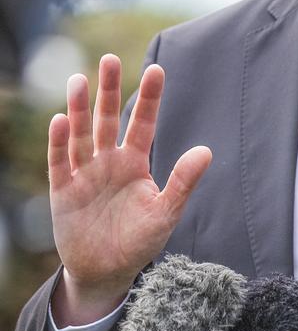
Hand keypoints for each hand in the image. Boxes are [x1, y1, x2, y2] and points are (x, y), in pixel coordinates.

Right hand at [49, 54, 211, 324]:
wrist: (107, 272)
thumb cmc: (140, 241)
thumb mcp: (165, 212)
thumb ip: (182, 182)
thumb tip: (206, 150)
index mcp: (135, 162)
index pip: (142, 122)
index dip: (149, 98)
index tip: (157, 70)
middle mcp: (108, 161)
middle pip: (106, 119)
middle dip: (108, 90)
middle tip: (110, 59)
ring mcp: (84, 173)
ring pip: (80, 134)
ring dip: (80, 109)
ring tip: (80, 80)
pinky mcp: (63, 190)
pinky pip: (60, 162)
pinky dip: (59, 142)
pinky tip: (60, 119)